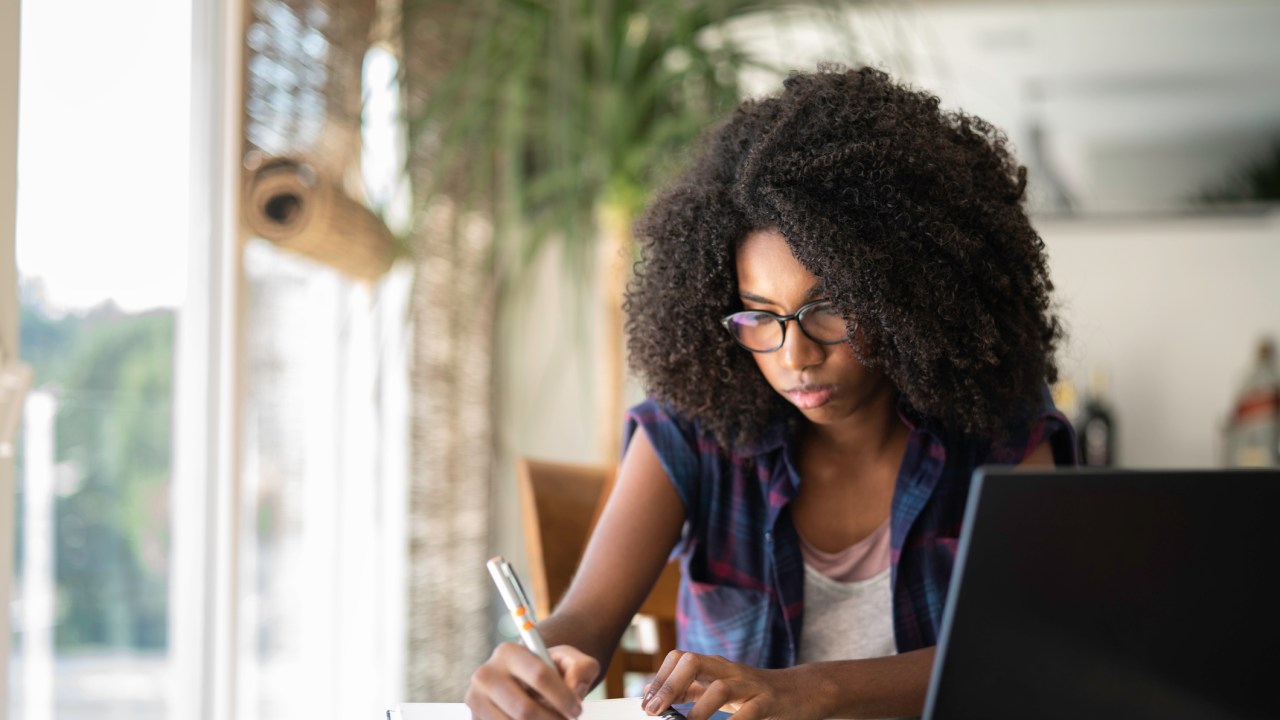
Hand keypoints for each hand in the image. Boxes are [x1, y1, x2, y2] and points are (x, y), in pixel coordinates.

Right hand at [466, 642, 599, 719]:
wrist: (522, 679)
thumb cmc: (548, 669)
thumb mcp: (569, 660)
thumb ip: (581, 668)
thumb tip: (575, 691)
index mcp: (508, 652)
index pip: (539, 676)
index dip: (563, 697)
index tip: (576, 709)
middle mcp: (486, 675)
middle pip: (524, 709)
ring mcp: (475, 700)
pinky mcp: (475, 718)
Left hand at [642, 650, 820, 719]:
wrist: (804, 690)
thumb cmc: (756, 692)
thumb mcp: (720, 685)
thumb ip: (689, 687)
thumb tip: (648, 691)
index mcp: (715, 666)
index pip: (679, 658)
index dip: (659, 679)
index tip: (647, 706)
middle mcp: (729, 670)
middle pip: (693, 662)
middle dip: (670, 685)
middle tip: (655, 711)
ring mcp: (751, 685)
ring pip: (721, 688)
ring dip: (699, 710)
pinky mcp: (770, 702)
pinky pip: (751, 713)